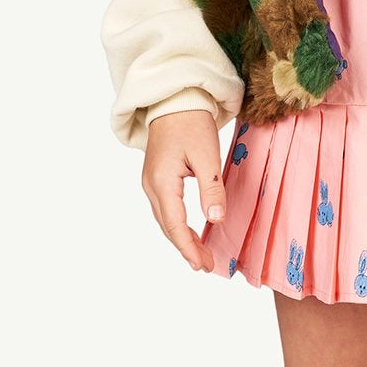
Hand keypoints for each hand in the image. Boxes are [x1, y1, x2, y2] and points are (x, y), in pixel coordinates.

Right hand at [142, 109, 226, 270]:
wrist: (174, 101)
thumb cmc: (191, 123)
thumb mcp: (207, 155)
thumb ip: (211, 188)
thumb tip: (216, 219)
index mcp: (162, 182)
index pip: (175, 225)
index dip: (189, 248)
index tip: (202, 265)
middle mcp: (151, 186)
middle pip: (168, 227)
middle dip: (186, 248)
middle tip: (206, 266)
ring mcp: (150, 183)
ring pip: (165, 220)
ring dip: (182, 238)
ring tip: (200, 255)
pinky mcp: (156, 178)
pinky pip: (165, 209)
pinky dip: (177, 225)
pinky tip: (190, 232)